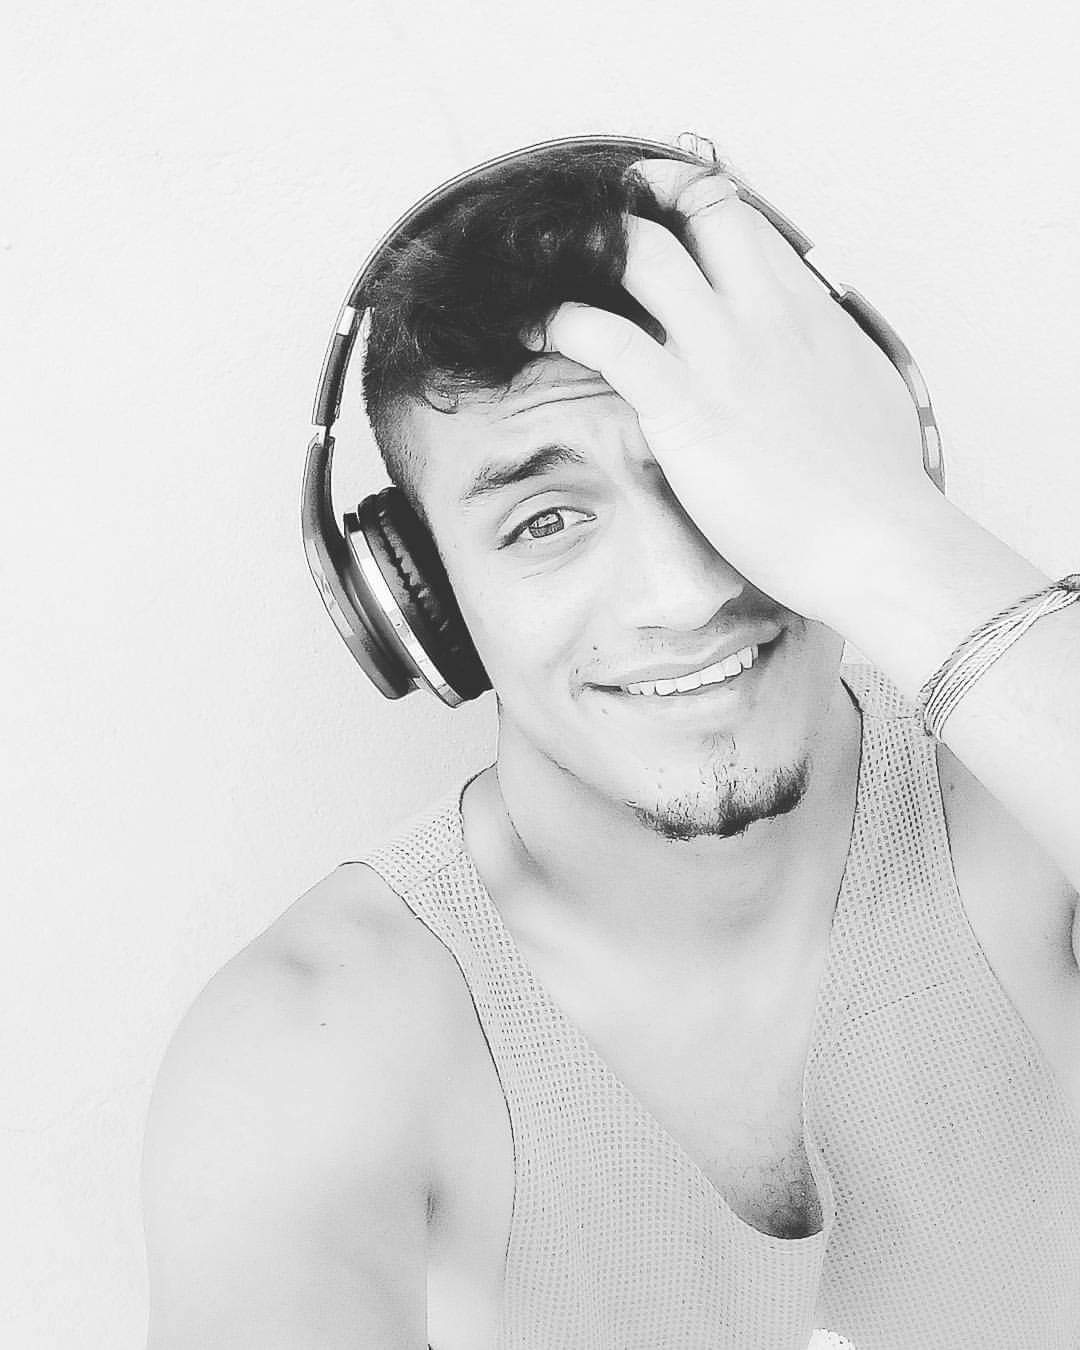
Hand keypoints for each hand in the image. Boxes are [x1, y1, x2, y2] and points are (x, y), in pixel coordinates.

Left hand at [527, 160, 940, 627]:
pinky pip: (605, 339)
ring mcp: (722, 354)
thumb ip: (830, 353)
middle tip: (601, 219)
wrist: (872, 541)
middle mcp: (764, 313)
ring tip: (554, 267)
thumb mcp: (870, 390)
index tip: (664, 209)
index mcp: (808, 307)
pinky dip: (561, 324)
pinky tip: (536, 331)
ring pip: (643, 255)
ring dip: (591, 251)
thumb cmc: (876, 487)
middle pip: (697, 208)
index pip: (744, 219)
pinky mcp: (685, 406)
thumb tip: (819, 348)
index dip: (693, 201)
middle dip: (643, 199)